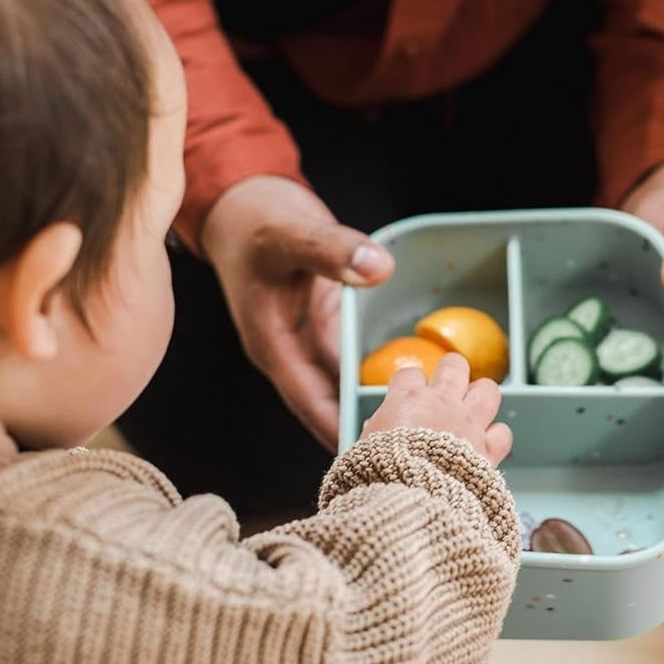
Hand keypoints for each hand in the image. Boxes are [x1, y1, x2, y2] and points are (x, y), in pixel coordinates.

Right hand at [201, 176, 394, 450]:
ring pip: (345, 387)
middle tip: (411, 453)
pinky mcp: (327, 330)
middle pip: (330, 404)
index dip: (338, 429)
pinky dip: (379, 375)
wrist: (244, 205)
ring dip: (374, 405)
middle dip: (364, 429)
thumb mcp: (291, 232)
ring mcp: (310, 343)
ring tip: (419, 432)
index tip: (372, 458)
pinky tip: (417, 388)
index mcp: (273, 344)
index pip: (308, 401)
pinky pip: (355, 362)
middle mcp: (293, 353)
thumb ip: (331, 249)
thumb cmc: (256, 221)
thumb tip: (378, 268)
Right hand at [361, 354, 512, 467]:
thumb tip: (375, 429)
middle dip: (451, 372)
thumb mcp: (367, 448)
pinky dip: (496, 437)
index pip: (409, 373)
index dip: (409, 383)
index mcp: (407, 400)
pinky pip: (502, 432)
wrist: (412, 496)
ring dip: (481, 395)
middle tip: (447, 386)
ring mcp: (468, 423)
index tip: (407, 394)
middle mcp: (442, 403)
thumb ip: (375, 433)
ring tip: (474, 406)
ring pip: (487, 389)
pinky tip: (487, 443)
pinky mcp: (487, 449)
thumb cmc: (382, 473)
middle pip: (454, 365)